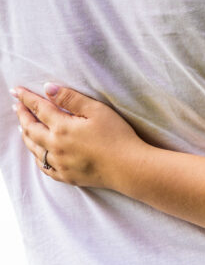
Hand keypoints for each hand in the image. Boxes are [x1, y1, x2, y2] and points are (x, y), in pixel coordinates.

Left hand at [12, 84, 143, 188]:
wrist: (128, 167)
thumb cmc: (116, 136)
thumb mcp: (96, 110)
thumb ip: (71, 98)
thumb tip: (48, 88)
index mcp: (62, 127)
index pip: (39, 108)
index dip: (26, 98)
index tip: (15, 91)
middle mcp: (55, 146)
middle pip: (31, 129)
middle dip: (22, 115)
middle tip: (17, 106)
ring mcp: (59, 163)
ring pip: (34, 148)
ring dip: (26, 135)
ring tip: (22, 127)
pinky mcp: (66, 176)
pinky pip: (43, 166)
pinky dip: (36, 156)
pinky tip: (37, 152)